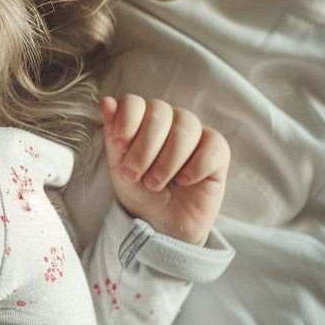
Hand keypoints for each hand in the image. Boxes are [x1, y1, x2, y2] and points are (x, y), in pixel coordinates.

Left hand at [101, 95, 229, 245]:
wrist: (160, 222)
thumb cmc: (138, 189)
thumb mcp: (118, 164)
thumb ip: (113, 133)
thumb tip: (106, 101)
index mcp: (142, 117)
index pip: (134, 102)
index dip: (126, 121)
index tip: (120, 145)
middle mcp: (170, 118)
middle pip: (159, 112)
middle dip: (142, 148)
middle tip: (133, 175)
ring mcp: (196, 132)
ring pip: (185, 130)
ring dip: (165, 162)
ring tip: (154, 184)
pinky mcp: (218, 151)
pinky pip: (211, 148)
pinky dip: (193, 169)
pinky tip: (183, 182)